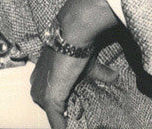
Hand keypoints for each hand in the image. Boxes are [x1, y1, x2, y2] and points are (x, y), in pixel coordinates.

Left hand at [30, 0, 119, 126]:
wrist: (73, 33)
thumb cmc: (77, 45)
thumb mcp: (88, 64)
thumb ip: (99, 73)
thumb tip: (115, 77)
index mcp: (42, 74)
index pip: (49, 96)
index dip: (62, 104)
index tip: (74, 111)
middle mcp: (37, 83)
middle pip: (48, 107)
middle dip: (64, 113)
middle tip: (77, 116)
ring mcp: (41, 92)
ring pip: (53, 115)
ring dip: (64, 120)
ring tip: (76, 121)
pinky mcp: (49, 99)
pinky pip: (56, 121)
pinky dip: (62, 127)